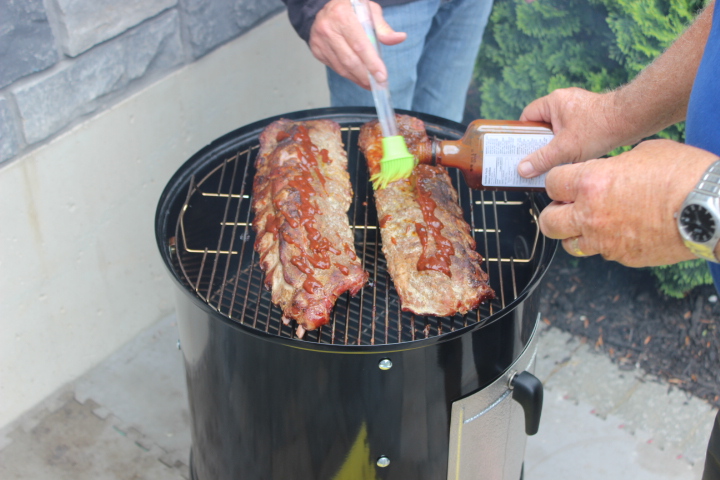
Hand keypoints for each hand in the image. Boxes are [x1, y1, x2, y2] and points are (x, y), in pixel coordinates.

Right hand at [308, 0, 406, 89]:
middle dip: (365, 75)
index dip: (372, 63)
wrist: (327, 7)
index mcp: (342, 15)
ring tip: (370, 83)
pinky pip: (335, 67)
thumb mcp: (369, 10)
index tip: (382, 76)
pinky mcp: (316, 50)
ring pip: (341, 67)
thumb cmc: (351, 8)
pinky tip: (358, 77)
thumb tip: (399, 38)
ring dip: (357, 78)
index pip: (360, 45)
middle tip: (378, 84)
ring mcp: (320, 41)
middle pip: (350, 60)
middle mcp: (328, 28)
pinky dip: (348, 75)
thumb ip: (383, 27)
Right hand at [517, 87, 636, 177]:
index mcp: (553, 102)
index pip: (527, 117)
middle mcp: (563, 102)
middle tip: (535, 160)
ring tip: (554, 162)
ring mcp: (577, 109)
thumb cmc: (600, 128)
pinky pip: (571, 132)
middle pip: (542, 126)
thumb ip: (542, 159)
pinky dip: (569, 145)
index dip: (522, 134)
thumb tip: (522, 169)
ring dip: (555, 147)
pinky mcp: (589, 117)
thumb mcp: (565, 148)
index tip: (521, 150)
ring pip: (557, 131)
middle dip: (539, 144)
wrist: (633, 120)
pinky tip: (572, 158)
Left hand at [538, 139, 717, 266]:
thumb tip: (607, 170)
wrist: (711, 209)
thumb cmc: (684, 175)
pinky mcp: (622, 256)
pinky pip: (601, 252)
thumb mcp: (643, 152)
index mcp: (591, 182)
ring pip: (569, 244)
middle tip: (566, 206)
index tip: (565, 182)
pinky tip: (620, 231)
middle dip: (554, 212)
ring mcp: (605, 240)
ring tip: (589, 222)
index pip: (551, 183)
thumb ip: (613, 164)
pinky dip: (604, 243)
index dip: (558, 181)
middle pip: (549, 221)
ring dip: (574, 233)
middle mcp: (591, 213)